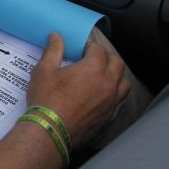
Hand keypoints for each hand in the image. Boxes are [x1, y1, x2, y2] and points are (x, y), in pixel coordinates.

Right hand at [26, 33, 129, 149]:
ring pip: (123, 83)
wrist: (50, 131)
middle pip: (117, 63)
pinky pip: (118, 102)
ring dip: (115, 76)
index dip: (89, 47)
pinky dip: (113, 95)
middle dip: (106, 58)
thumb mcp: (44, 70)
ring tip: (102, 76)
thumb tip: (56, 37)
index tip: (80, 50)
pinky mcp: (109, 118)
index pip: (99, 50)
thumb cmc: (47, 99)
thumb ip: (53, 50)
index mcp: (94, 69)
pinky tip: (101, 97)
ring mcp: (111, 102)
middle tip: (92, 59)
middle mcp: (108, 84)